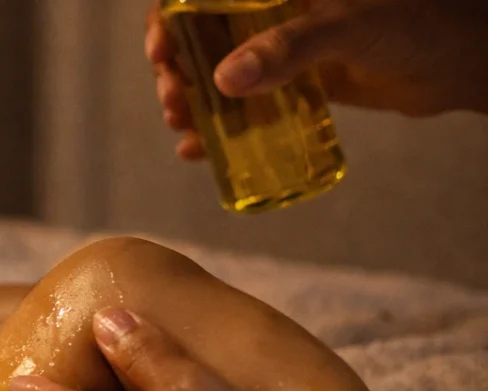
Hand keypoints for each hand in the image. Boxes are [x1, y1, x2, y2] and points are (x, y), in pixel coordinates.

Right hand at [149, 0, 487, 159]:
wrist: (464, 61)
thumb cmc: (418, 23)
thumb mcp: (348, 27)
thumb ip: (291, 48)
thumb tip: (223, 82)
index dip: (167, 20)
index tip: (159, 53)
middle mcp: (270, 12)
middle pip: (199, 36)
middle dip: (174, 71)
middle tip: (171, 102)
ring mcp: (282, 48)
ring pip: (216, 72)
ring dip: (189, 101)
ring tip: (182, 127)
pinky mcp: (296, 83)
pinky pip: (246, 103)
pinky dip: (218, 127)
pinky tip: (199, 150)